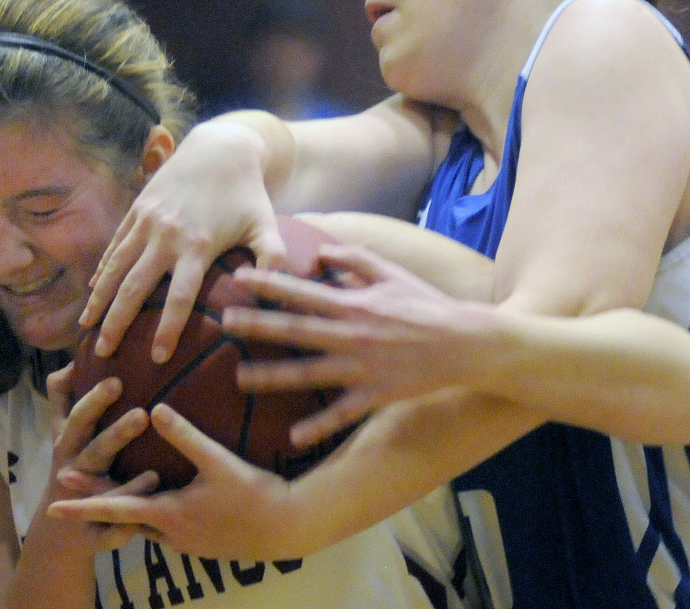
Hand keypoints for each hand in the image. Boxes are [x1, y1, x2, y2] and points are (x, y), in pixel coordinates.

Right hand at [44, 364, 159, 550]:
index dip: (92, 399)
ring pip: (101, 492)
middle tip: (142, 416)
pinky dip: (124, 529)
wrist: (58, 534)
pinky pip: (109, 533)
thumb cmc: (71, 466)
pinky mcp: (93, 534)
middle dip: (115, 434)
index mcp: (69, 443)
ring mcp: (81, 502)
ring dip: (125, 485)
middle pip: (92, 450)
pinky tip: (149, 529)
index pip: (77, 417)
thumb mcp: (63, 432)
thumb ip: (65, 396)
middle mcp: (73, 470)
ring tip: (153, 474)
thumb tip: (74, 359)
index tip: (117, 379)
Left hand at [48, 404, 297, 560]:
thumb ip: (184, 435)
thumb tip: (154, 407)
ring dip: (124, 507)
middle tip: (66, 485)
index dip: (83, 504)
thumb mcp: (218, 462)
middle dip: (95, 500)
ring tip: (107, 488)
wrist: (288, 529)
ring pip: (144, 525)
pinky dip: (150, 513)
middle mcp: (171, 533)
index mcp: (169, 514)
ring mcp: (186, 542)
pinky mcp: (200, 542)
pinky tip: (155, 497)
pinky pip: (164, 529)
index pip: (116, 509)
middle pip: (123, 516)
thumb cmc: (254, 495)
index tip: (53, 502)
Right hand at [80, 121, 287, 362]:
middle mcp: (166, 235)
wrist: (220, 148)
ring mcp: (147, 221)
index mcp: (197, 245)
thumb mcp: (266, 225)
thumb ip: (272, 260)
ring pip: (115, 267)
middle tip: (103, 353)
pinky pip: (115, 245)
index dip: (167, 329)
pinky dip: (102, 270)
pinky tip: (93, 291)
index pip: (178, 297)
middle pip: (135, 287)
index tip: (157, 358)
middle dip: (116, 322)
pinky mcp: (136, 209)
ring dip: (99, 299)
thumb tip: (278, 298)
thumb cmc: (248, 194)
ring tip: (85, 328)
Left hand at [229, 243, 488, 446]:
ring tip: (239, 378)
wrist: (465, 343)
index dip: (270, 283)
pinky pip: (341, 414)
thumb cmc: (426, 303)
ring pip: (309, 373)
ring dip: (272, 377)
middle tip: (224, 322)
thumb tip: (318, 252)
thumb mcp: (391, 272)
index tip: (240, 277)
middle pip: (296, 331)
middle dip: (258, 326)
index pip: (303, 291)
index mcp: (354, 304)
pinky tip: (293, 437)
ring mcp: (362, 368)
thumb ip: (353, 258)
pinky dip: (318, 426)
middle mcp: (352, 335)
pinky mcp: (375, 396)